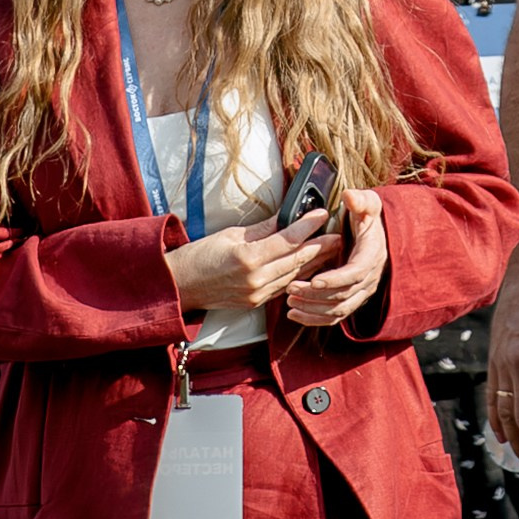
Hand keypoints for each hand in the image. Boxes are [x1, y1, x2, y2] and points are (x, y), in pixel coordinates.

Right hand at [165, 213, 328, 315]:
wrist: (179, 285)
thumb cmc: (199, 256)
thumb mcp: (231, 234)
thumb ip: (263, 229)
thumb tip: (286, 217)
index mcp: (247, 258)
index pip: (288, 240)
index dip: (309, 226)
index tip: (323, 214)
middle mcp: (255, 279)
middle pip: (297, 260)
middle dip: (321, 246)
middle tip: (339, 234)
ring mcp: (256, 294)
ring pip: (294, 276)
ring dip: (314, 263)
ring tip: (331, 250)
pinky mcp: (255, 303)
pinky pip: (283, 288)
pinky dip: (298, 276)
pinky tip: (309, 268)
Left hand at [284, 187, 388, 327]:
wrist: (374, 232)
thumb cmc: (365, 216)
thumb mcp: (366, 203)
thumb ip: (360, 200)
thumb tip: (350, 196)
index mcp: (372, 254)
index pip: (356, 272)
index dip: (335, 279)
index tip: (314, 280)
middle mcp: (370, 276)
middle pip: (344, 295)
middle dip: (316, 295)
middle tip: (291, 288)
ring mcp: (362, 290)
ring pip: (339, 309)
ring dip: (313, 309)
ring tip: (290, 301)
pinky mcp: (352, 299)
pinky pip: (336, 316)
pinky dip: (315, 319)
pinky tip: (295, 315)